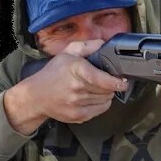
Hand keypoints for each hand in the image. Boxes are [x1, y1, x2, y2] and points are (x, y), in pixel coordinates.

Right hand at [4, 39, 128, 132]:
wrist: (36, 96)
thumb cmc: (53, 73)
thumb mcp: (67, 53)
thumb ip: (87, 46)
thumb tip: (104, 44)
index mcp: (76, 70)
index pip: (102, 79)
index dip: (116, 82)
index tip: (123, 82)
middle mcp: (77, 88)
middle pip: (107, 90)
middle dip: (110, 85)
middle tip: (104, 80)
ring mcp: (77, 104)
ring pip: (105, 99)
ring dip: (105, 94)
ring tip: (94, 88)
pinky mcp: (78, 116)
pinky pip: (100, 110)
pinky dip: (101, 103)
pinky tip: (92, 97)